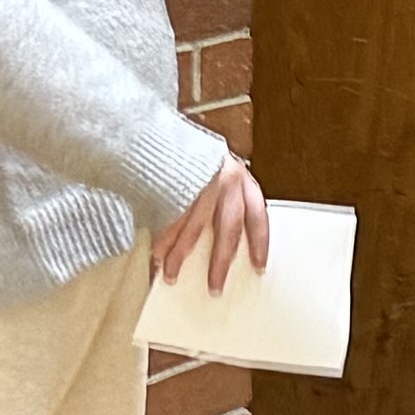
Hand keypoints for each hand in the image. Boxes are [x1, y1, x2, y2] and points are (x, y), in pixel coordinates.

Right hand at [152, 155, 267, 289]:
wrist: (156, 129)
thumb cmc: (190, 155)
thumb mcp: (218, 170)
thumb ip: (225, 198)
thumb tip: (225, 235)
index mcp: (240, 178)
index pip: (257, 216)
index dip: (259, 243)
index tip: (258, 266)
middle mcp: (223, 181)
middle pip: (226, 231)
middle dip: (219, 263)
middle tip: (215, 286)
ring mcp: (197, 184)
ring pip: (191, 230)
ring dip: (179, 257)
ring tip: (171, 275)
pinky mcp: (173, 187)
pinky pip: (168, 222)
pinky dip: (161, 242)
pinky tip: (157, 256)